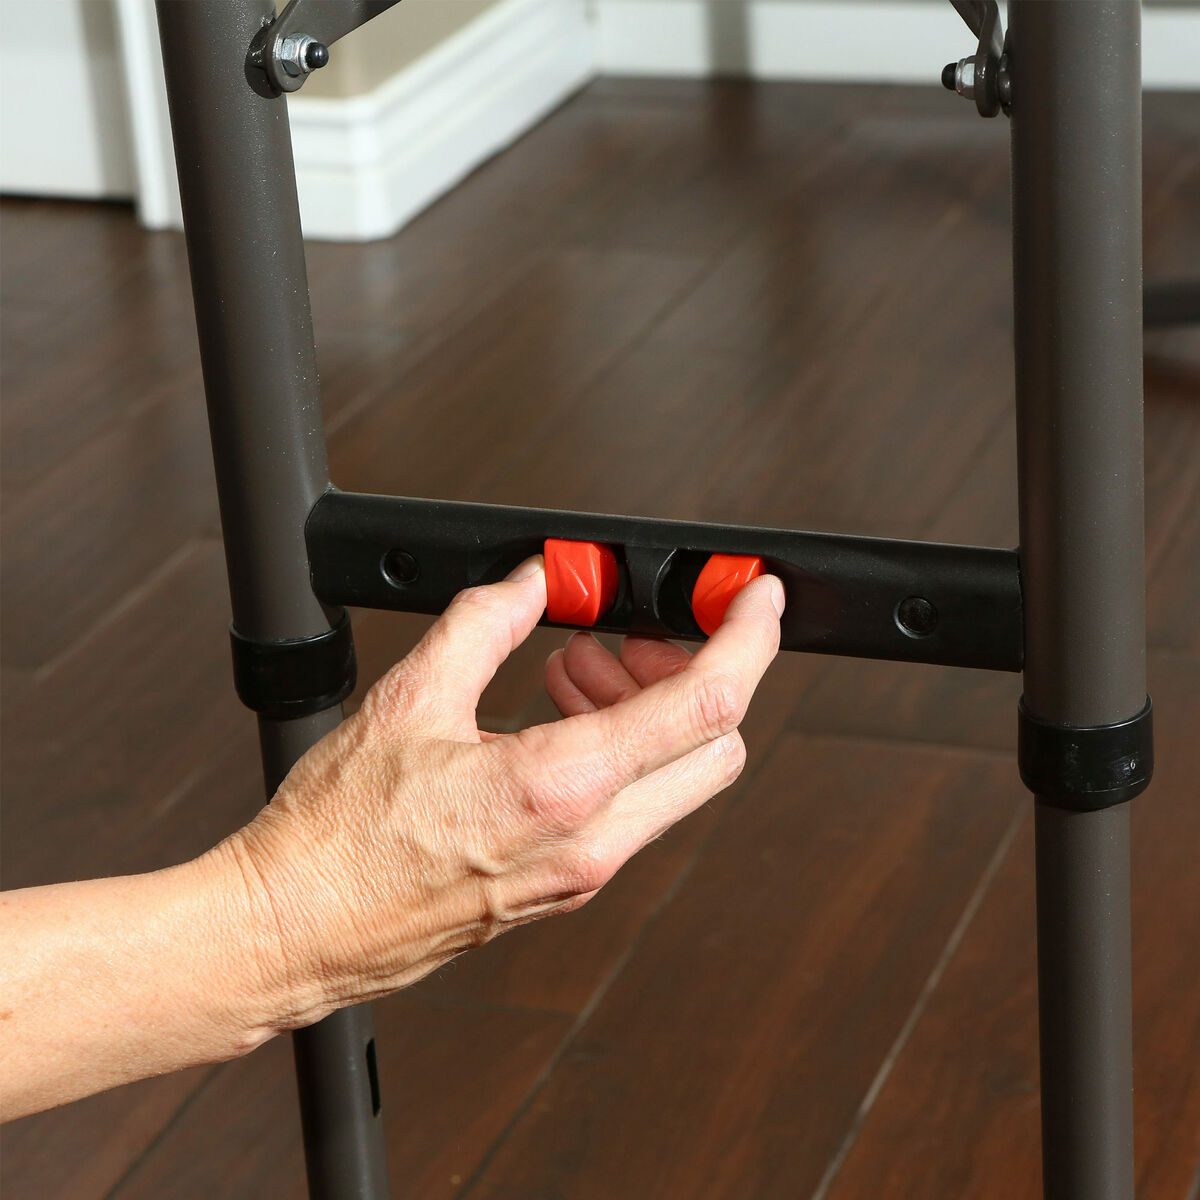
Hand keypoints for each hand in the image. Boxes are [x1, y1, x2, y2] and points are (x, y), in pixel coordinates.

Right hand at [217, 557, 783, 1031]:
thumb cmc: (338, 838)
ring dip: (651, 713)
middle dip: (696, 675)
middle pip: (715, 747)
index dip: (746, 637)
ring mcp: (582, 873)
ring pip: (678, 782)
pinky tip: (554, 722)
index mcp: (562, 788)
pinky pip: (632, 811)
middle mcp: (591, 843)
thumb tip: (532, 583)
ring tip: (575, 672)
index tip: (754, 598)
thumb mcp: (411, 699)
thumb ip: (488, 623)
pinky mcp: (563, 887)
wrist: (299, 928)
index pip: (705, 703)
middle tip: (634, 636)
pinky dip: (621, 754)